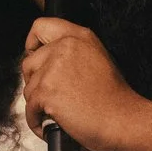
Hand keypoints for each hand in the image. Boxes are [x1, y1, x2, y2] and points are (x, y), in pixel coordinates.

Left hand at [22, 18, 151, 150]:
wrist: (122, 119)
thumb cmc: (114, 98)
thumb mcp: (99, 58)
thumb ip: (74, 52)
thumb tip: (50, 61)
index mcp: (79, 37)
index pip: (41, 27)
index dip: (33, 44)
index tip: (35, 57)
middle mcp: (64, 48)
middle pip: (29, 62)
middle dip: (35, 81)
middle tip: (49, 95)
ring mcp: (53, 69)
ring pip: (28, 88)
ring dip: (37, 104)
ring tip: (55, 114)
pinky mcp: (46, 92)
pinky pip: (29, 109)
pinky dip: (36, 120)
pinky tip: (50, 124)